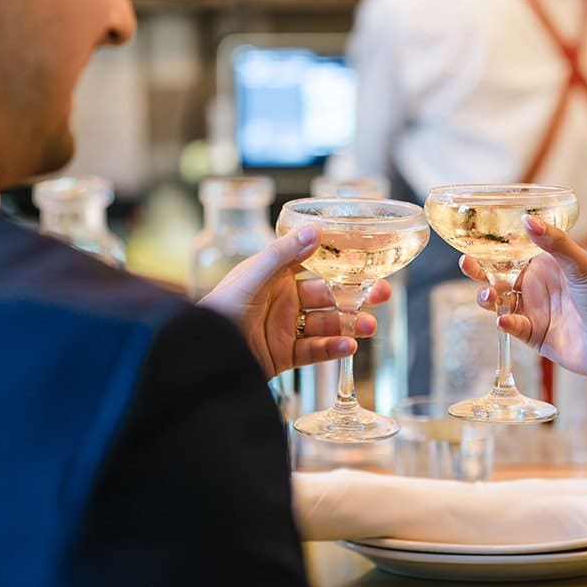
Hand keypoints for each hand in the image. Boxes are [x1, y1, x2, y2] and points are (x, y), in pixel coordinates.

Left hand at [198, 225, 390, 378]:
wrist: (204, 355)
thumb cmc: (219, 310)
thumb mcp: (251, 277)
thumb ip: (283, 254)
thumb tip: (316, 229)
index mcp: (274, 275)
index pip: (314, 263)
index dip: (340, 262)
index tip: (367, 260)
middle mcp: (282, 300)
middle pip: (328, 295)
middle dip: (355, 296)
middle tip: (381, 294)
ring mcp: (285, 329)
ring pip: (326, 324)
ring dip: (349, 324)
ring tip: (368, 327)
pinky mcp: (284, 356)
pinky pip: (314, 352)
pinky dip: (333, 349)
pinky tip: (348, 347)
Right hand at [462, 216, 586, 382]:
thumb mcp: (582, 266)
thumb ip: (555, 244)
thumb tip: (528, 220)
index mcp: (548, 265)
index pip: (513, 251)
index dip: (493, 246)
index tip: (474, 239)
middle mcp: (537, 286)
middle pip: (498, 275)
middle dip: (480, 270)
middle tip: (466, 263)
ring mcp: (534, 311)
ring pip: (499, 301)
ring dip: (487, 297)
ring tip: (488, 295)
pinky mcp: (534, 336)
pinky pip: (512, 327)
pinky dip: (505, 323)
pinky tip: (504, 320)